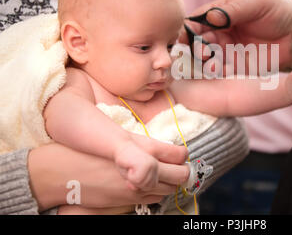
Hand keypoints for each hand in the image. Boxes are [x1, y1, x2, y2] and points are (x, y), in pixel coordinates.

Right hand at [28, 142, 187, 211]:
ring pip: (168, 189)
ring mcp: (136, 188)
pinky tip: (151, 186)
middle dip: (183, 171)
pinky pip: (153, 199)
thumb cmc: (83, 151)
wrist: (59, 172)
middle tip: (180, 167)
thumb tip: (158, 149)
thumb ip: (139, 145)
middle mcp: (143, 170)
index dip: (182, 155)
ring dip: (171, 183)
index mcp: (141, 149)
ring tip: (167, 176)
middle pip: (179, 175)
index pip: (177, 154)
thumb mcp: (114, 140)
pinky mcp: (127, 200)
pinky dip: (157, 192)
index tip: (181, 154)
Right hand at [178, 0, 291, 73]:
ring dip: (203, 61)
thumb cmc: (276, 12)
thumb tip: (211, 16)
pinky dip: (216, 71)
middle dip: (194, 47)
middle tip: (201, 51)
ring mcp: (226, 50)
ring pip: (206, 57)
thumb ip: (234, 10)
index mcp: (219, 14)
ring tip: (209, 63)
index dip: (188, 28)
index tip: (185, 35)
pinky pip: (221, 70)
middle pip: (197, 41)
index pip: (197, 21)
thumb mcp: (256, 4)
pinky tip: (219, 71)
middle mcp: (218, 33)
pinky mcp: (235, 66)